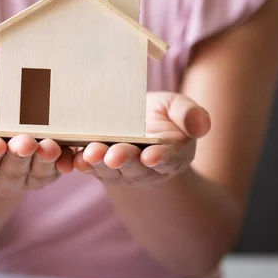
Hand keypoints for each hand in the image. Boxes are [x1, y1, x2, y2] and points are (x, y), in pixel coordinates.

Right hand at [0, 92, 74, 196]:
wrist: (16, 115)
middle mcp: (1, 177)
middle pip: (11, 169)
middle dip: (19, 156)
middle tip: (25, 143)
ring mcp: (27, 177)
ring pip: (35, 174)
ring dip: (43, 162)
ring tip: (47, 146)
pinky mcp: (50, 173)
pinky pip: (58, 172)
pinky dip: (64, 165)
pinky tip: (70, 158)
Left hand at [73, 92, 210, 185]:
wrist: (138, 122)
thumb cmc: (163, 116)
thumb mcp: (179, 108)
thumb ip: (191, 115)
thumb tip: (202, 126)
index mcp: (170, 154)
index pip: (166, 158)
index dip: (160, 158)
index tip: (152, 157)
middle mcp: (145, 166)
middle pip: (134, 165)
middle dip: (124, 160)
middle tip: (113, 156)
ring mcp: (120, 168)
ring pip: (109, 168)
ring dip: (98, 163)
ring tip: (90, 154)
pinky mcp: (99, 164)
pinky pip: (90, 167)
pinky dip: (82, 164)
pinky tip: (74, 159)